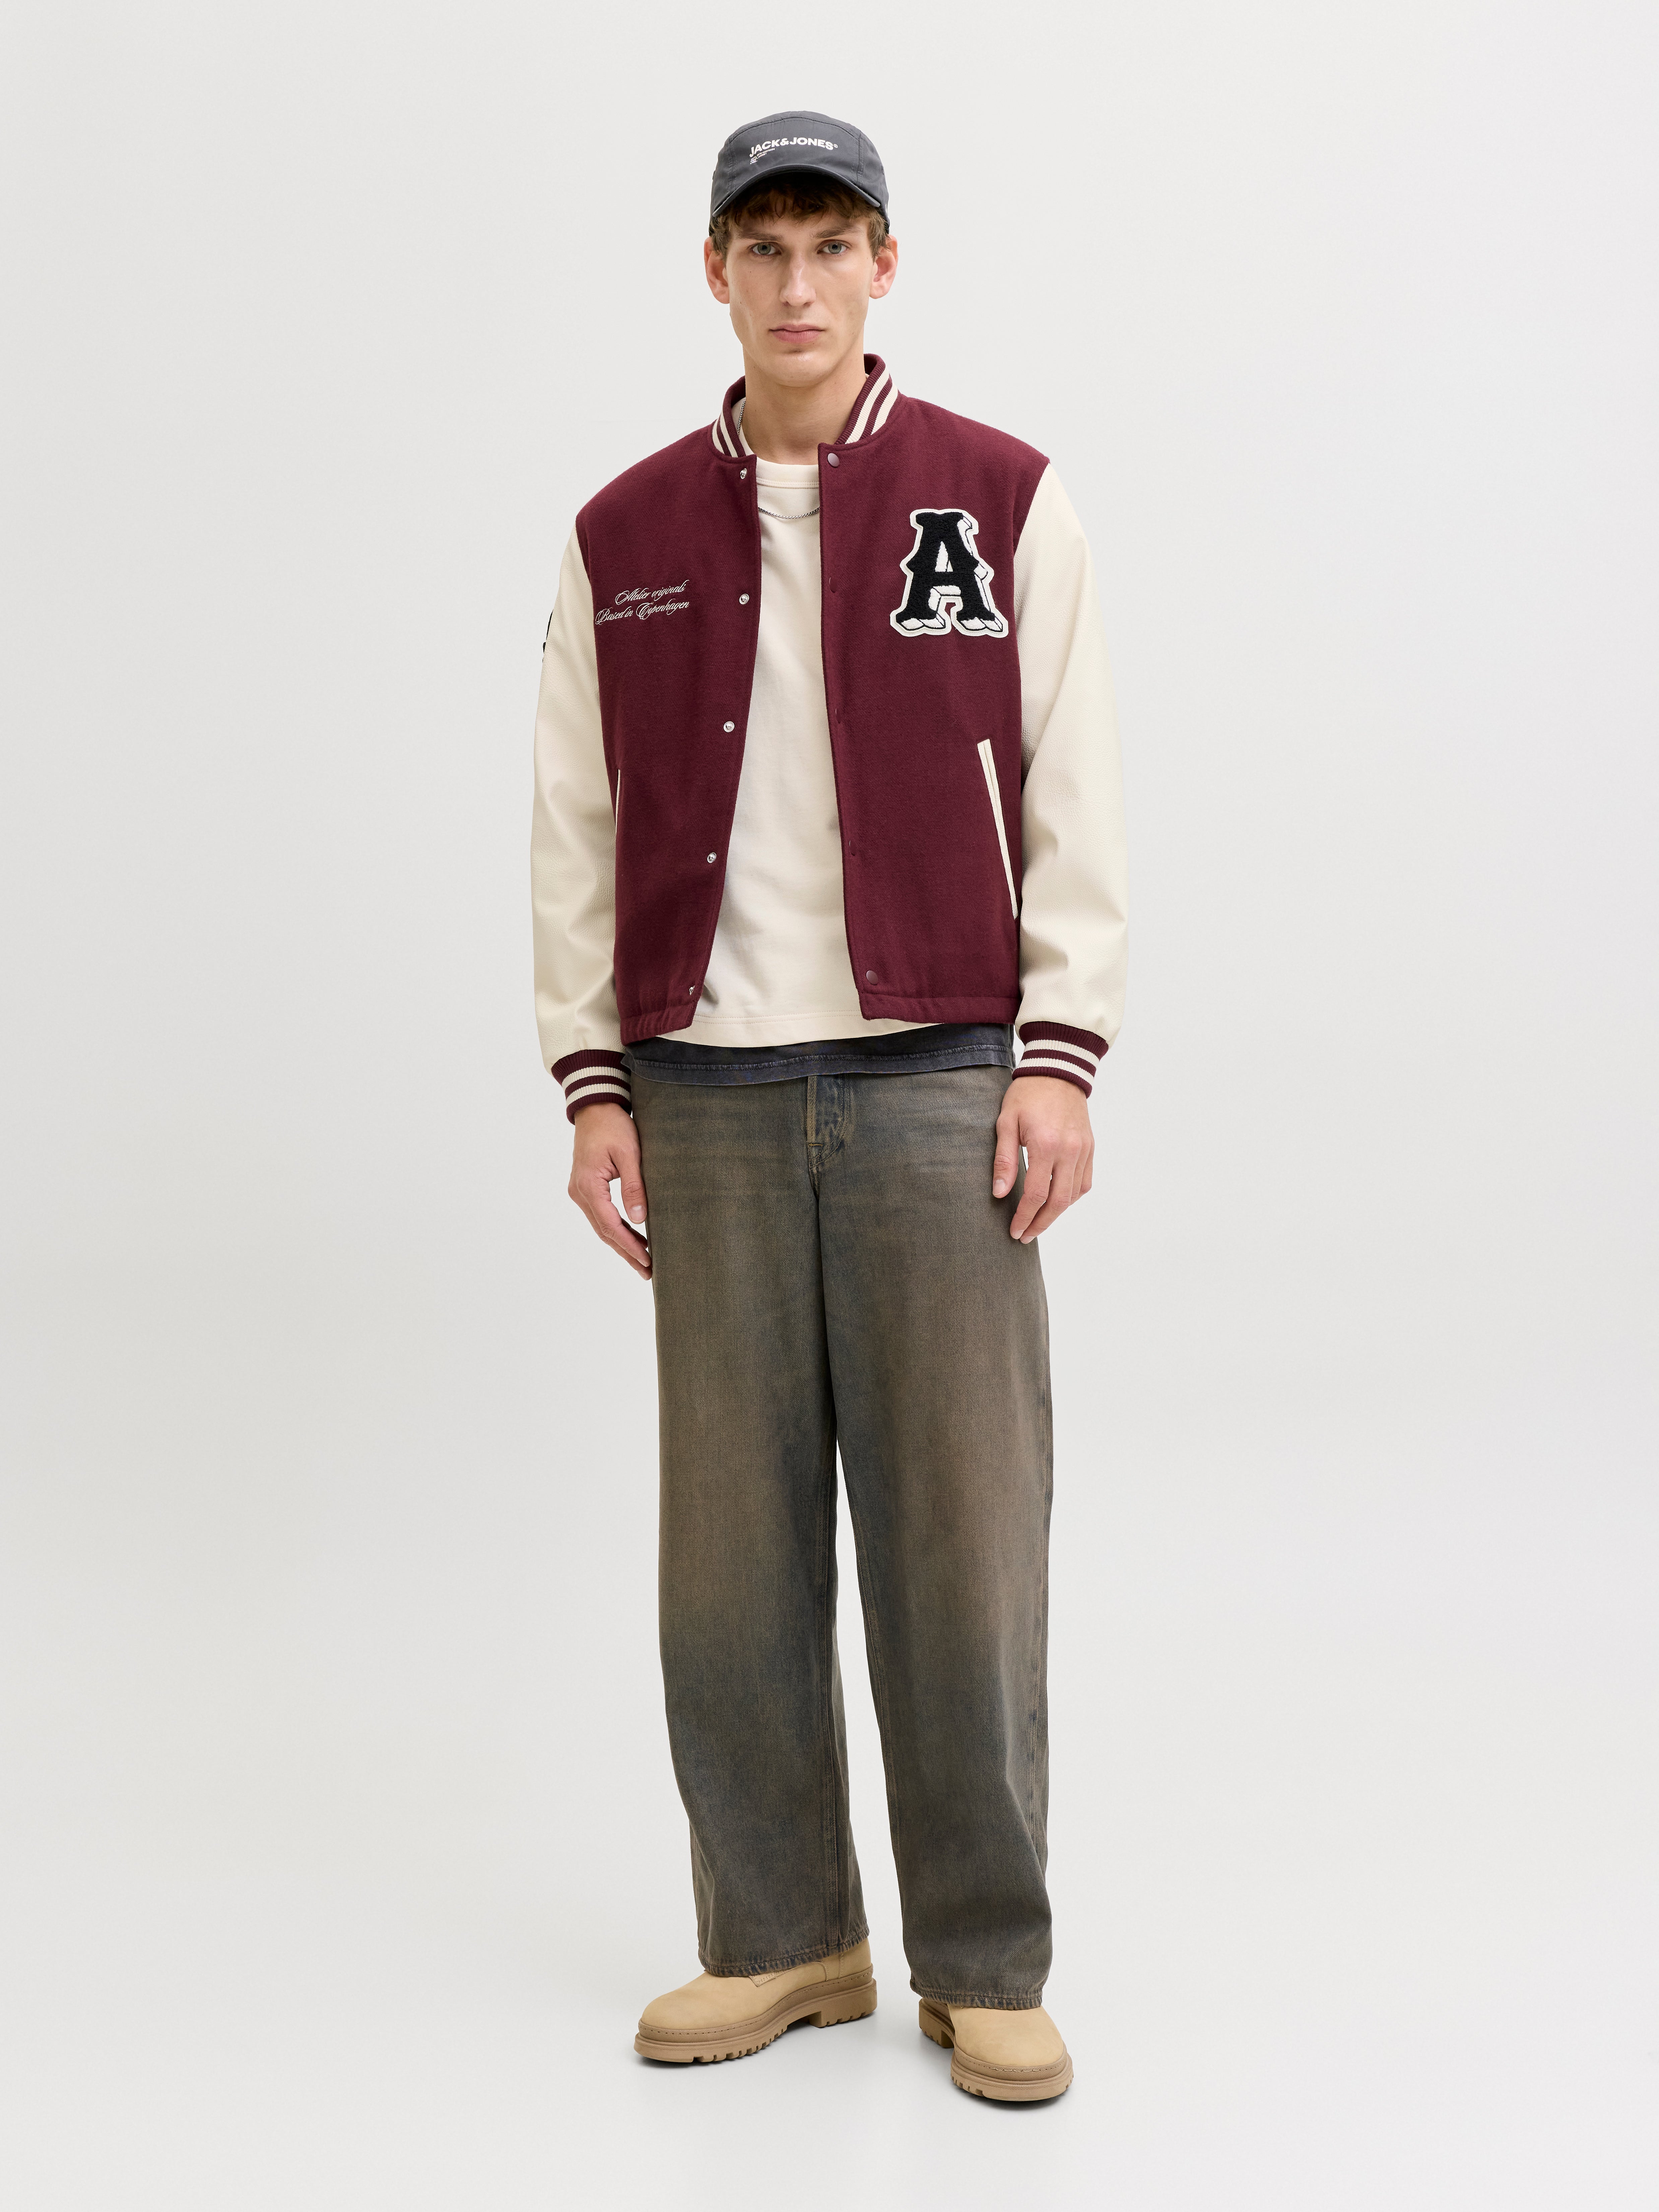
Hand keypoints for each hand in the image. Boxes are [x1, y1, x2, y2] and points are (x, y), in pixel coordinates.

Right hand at [567, 1101, 650, 1278]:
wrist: (595, 1108)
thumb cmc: (613, 1126)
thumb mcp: (629, 1154)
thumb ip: (634, 1188)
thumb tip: (639, 1220)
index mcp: (588, 1186)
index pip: (610, 1225)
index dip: (629, 1246)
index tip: (647, 1260)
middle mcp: (579, 1193)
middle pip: (604, 1231)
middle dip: (626, 1253)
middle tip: (647, 1272)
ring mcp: (580, 1191)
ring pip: (602, 1226)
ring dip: (621, 1244)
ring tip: (642, 1263)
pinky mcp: (586, 1188)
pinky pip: (601, 1216)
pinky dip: (616, 1230)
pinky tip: (631, 1240)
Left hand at [992, 1077, 1094, 1242]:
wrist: (1058, 1071)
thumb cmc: (1027, 1096)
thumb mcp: (1006, 1123)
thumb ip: (1004, 1160)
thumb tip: (1000, 1194)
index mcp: (1046, 1145)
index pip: (1036, 1194)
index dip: (1025, 1217)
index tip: (1015, 1231)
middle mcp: (1069, 1151)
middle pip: (1058, 1201)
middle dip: (1041, 1223)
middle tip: (1025, 1236)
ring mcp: (1083, 1150)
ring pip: (1074, 1195)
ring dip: (1056, 1214)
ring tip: (1038, 1223)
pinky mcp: (1090, 1148)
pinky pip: (1085, 1182)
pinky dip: (1072, 1197)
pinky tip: (1057, 1202)